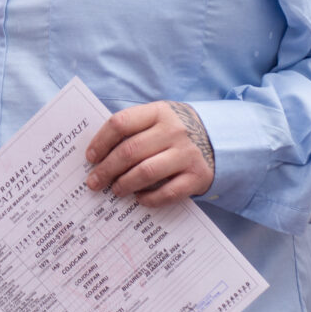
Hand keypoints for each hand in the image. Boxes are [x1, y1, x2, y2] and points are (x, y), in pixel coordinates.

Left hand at [84, 100, 215, 204]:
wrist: (220, 139)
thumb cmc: (176, 131)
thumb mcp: (158, 118)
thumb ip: (134, 129)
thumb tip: (98, 154)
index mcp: (159, 112)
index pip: (121, 123)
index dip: (100, 142)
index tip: (90, 157)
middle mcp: (174, 131)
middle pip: (130, 151)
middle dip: (106, 169)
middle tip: (94, 182)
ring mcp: (187, 154)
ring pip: (146, 172)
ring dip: (124, 184)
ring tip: (115, 190)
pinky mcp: (197, 176)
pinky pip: (167, 193)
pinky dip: (149, 199)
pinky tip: (138, 199)